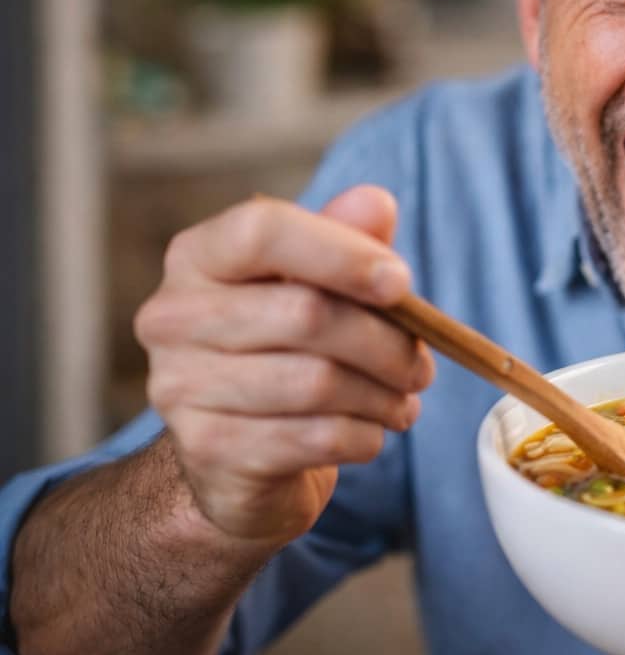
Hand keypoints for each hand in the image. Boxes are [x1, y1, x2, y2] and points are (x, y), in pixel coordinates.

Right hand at [134, 185, 432, 545]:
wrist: (240, 452)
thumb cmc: (290, 348)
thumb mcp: (321, 283)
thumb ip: (347, 238)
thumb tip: (375, 203)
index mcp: (199, 257)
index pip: (263, 231)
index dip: (342, 252)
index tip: (402, 283)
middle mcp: (172, 316)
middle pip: (306, 313)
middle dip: (386, 343)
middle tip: (422, 365)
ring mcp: (180, 387)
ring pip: (317, 382)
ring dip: (383, 395)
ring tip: (403, 399)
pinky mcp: (207, 448)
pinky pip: (314, 438)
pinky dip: (364, 436)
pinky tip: (372, 432)